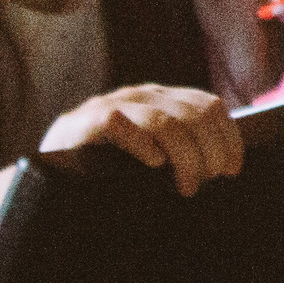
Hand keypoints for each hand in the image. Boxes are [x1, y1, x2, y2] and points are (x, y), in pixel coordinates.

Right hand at [38, 85, 241, 196]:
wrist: (49, 174)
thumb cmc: (108, 169)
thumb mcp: (153, 154)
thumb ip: (183, 149)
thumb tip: (225, 168)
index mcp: (163, 99)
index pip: (210, 107)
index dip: (229, 137)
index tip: (233, 169)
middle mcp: (142, 95)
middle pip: (195, 115)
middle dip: (211, 151)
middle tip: (210, 180)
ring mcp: (114, 104)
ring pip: (166, 122)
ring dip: (185, 157)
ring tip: (187, 186)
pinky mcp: (86, 120)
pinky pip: (121, 124)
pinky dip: (143, 145)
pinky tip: (153, 165)